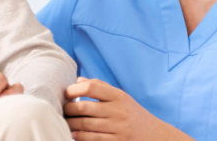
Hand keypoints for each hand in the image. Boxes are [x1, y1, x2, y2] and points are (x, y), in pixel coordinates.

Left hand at [63, 78, 189, 140]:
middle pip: (84, 107)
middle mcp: (118, 111)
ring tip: (65, 122)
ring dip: (70, 124)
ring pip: (85, 125)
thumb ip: (100, 87)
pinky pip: (92, 139)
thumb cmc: (131, 113)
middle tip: (62, 109)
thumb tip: (77, 81)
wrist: (154, 135)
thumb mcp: (121, 97)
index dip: (74, 89)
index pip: (91, 87)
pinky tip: (73, 135)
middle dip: (68, 109)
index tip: (66, 93)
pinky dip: (79, 137)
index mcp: (118, 96)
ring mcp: (118, 128)